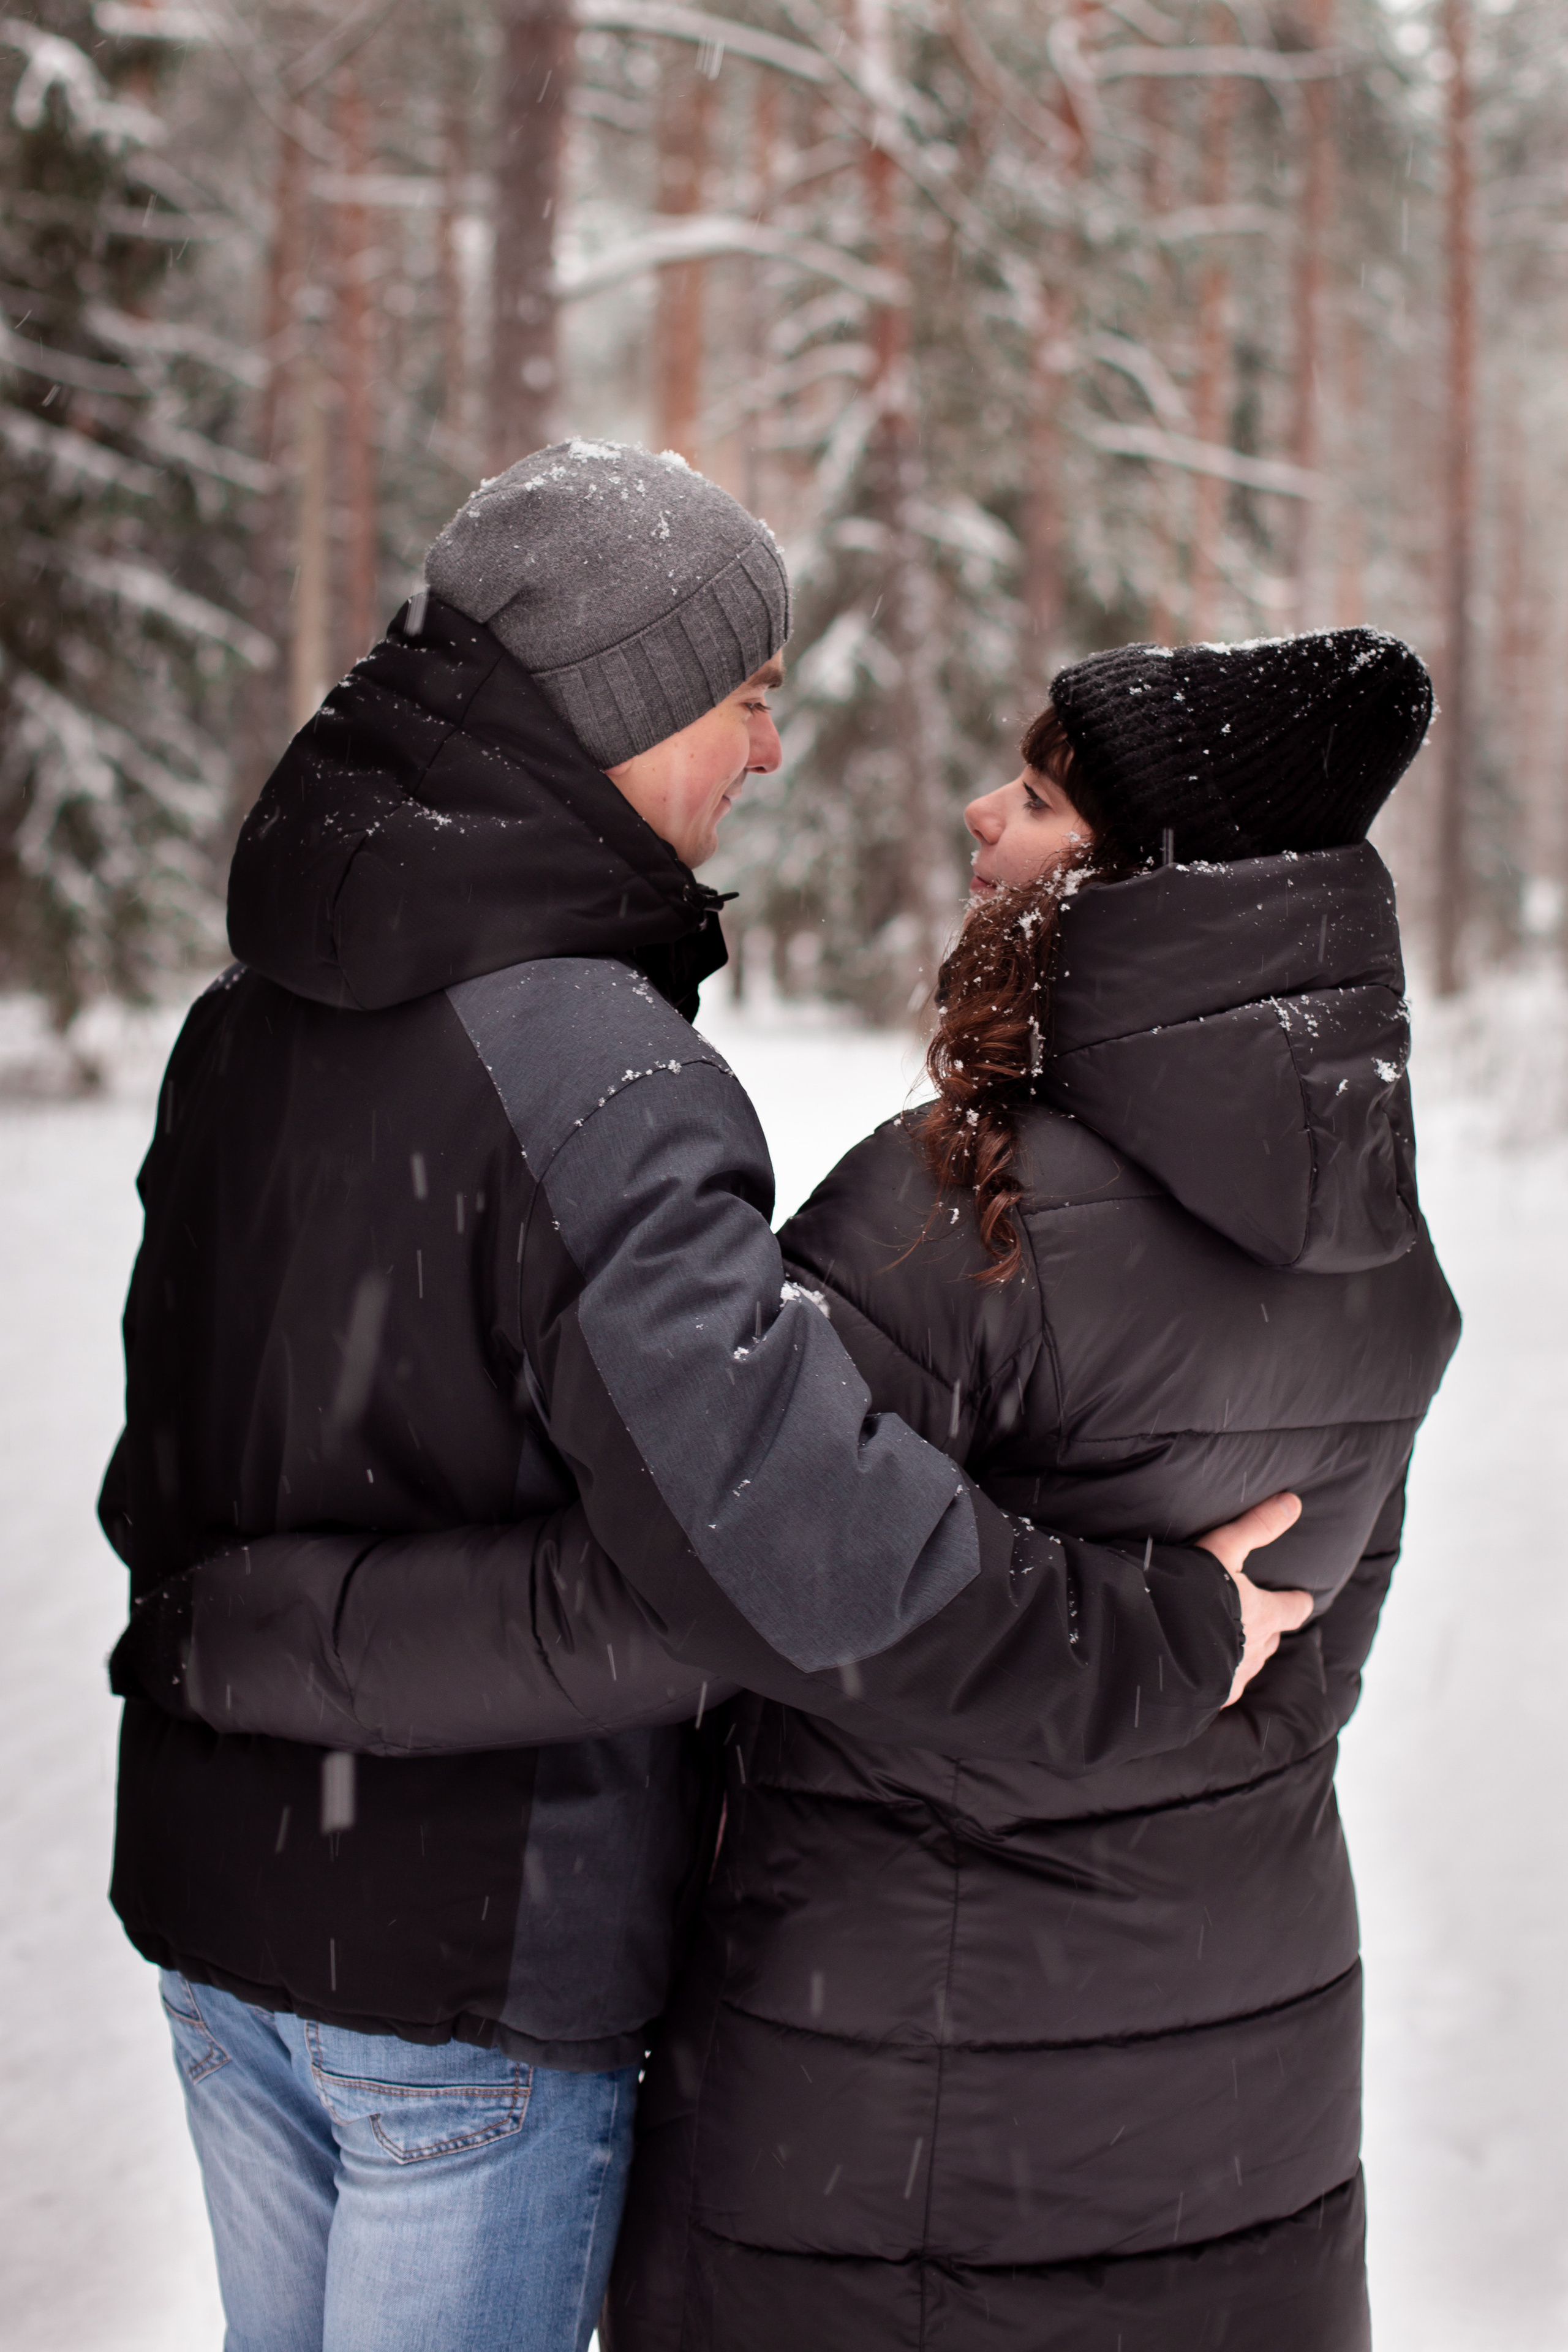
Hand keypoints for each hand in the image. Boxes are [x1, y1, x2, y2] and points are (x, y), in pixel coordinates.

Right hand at [1194, 1491, 1312, 1706]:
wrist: (1153, 1645)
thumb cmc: (1190, 1592)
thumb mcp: (1221, 1549)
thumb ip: (1256, 1526)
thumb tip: (1293, 1501)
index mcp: (1263, 1615)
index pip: (1293, 1610)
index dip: (1297, 1602)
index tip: (1301, 1599)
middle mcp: (1256, 1649)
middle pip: (1273, 1639)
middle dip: (1269, 1628)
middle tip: (1258, 1618)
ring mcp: (1235, 1677)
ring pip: (1250, 1664)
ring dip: (1244, 1652)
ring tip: (1228, 1643)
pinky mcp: (1212, 1697)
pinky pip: (1225, 1687)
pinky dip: (1219, 1676)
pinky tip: (1204, 1671)